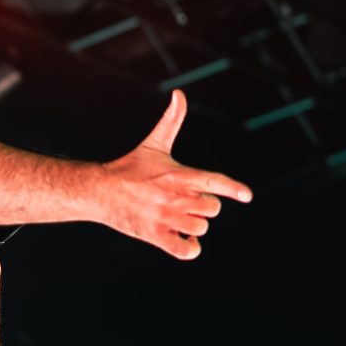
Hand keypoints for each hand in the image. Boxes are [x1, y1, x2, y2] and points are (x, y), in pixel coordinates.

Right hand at [100, 89, 252, 259]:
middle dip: (202, 206)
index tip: (247, 196)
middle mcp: (173, 197)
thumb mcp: (153, 144)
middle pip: (212, 208)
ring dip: (194, 226)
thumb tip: (179, 94)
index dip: (232, 188)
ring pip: (201, 228)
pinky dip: (189, 249)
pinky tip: (182, 240)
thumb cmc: (129, 167)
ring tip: (178, 218)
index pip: (212, 181)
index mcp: (178, 174)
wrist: (99, 191)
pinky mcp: (154, 235)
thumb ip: (172, 120)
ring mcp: (164, 218)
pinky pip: (186, 251)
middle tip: (182, 200)